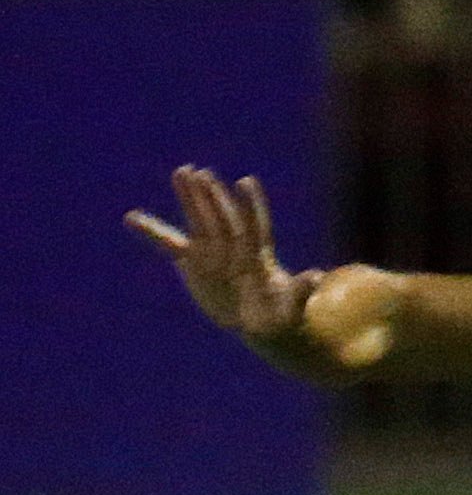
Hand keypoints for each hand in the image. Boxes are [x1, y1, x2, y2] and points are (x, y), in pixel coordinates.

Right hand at [126, 166, 320, 356]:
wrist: (262, 324)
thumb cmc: (284, 315)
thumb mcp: (294, 307)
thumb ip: (301, 290)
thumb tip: (318, 277)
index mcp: (260, 256)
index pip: (255, 226)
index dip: (252, 206)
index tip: (246, 182)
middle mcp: (235, 248)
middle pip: (223, 217)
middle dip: (212, 196)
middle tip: (198, 170)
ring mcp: (213, 253)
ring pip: (200, 221)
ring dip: (190, 198)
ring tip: (181, 171)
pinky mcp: (194, 263)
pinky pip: (170, 245)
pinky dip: (153, 232)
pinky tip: (131, 218)